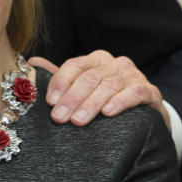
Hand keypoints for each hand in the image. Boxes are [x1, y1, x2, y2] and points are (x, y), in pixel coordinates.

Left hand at [28, 50, 168, 130]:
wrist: (143, 118)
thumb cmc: (105, 102)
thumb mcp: (81, 90)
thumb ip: (59, 77)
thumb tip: (31, 62)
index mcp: (95, 60)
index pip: (74, 65)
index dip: (60, 82)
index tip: (49, 102)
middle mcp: (114, 63)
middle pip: (89, 77)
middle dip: (72, 99)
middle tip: (59, 118)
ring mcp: (133, 75)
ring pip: (109, 86)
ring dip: (91, 104)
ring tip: (78, 121)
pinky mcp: (150, 91)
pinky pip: (135, 92)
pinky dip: (121, 102)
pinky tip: (108, 113)